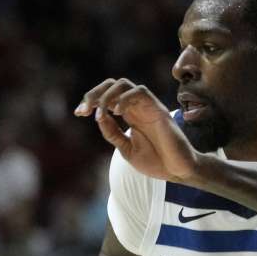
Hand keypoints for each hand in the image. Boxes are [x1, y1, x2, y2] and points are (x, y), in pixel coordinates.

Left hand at [75, 78, 200, 181]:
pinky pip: (140, 92)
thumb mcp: (127, 149)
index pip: (107, 97)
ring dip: (106, 95)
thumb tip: (98, 117)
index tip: (78, 112)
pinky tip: (116, 112)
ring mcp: (148, 107)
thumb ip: (113, 133)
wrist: (177, 171)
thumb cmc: (156, 161)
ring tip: (99, 112)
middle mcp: (137, 108)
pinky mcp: (158, 110)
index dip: (91, 101)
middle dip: (94, 94)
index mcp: (129, 116)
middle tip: (84, 110)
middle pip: (112, 85)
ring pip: (124, 84)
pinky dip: (124, 98)